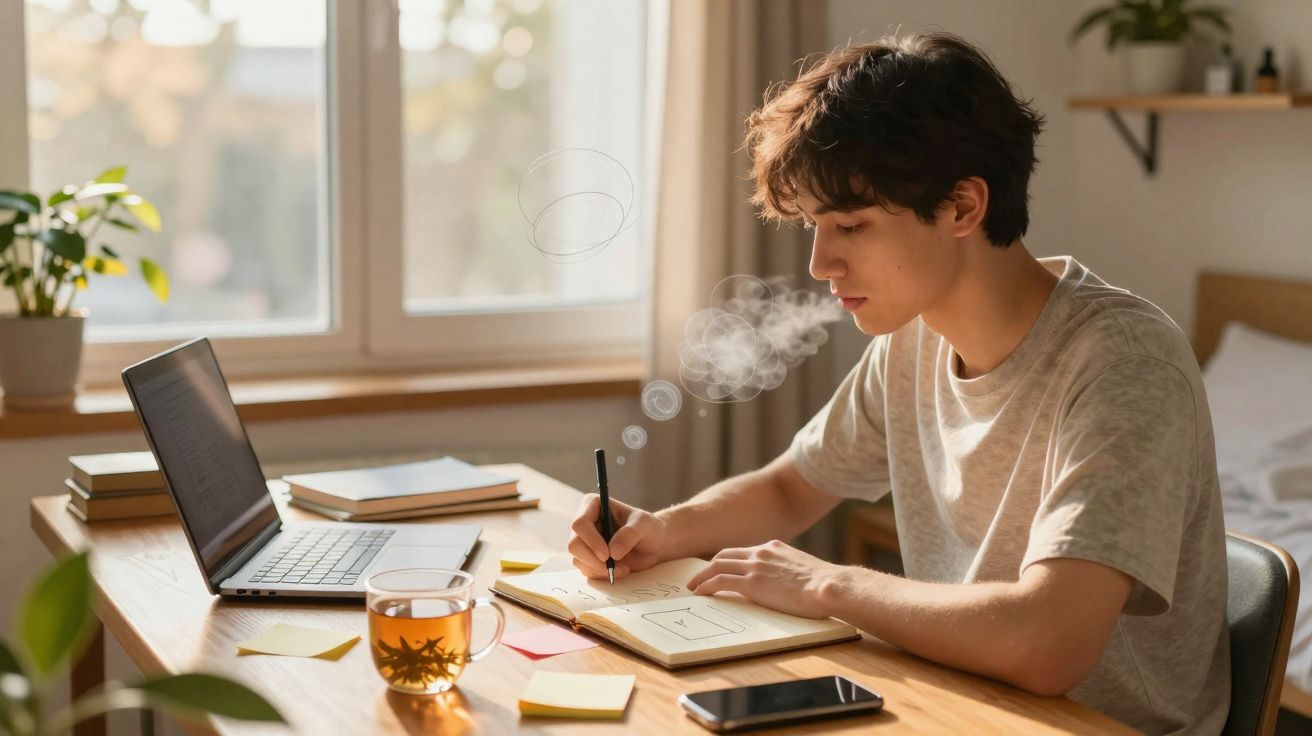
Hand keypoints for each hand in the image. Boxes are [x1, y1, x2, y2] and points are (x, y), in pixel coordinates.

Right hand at [567, 494, 668, 580]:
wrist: (654, 545)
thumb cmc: (649, 528)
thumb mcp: (645, 525)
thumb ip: (630, 534)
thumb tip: (612, 552)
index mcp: (593, 505)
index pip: (580, 523)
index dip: (591, 540)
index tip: (607, 554)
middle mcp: (585, 523)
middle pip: (574, 544)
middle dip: (593, 560)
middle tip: (612, 568)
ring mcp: (584, 542)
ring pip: (578, 560)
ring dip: (600, 569)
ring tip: (624, 568)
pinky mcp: (588, 558)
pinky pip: (586, 570)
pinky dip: (602, 575)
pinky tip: (619, 571)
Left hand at [686, 540, 843, 618]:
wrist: (829, 586)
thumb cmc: (824, 585)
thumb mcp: (803, 569)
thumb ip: (788, 570)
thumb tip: (788, 583)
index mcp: (774, 547)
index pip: (743, 551)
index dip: (727, 560)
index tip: (719, 568)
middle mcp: (761, 553)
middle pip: (724, 555)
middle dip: (709, 566)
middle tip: (699, 577)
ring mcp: (755, 567)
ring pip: (717, 566)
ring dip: (701, 577)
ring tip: (693, 587)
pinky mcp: (752, 584)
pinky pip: (720, 582)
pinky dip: (706, 586)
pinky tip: (700, 594)